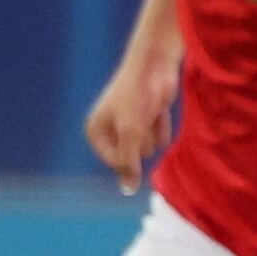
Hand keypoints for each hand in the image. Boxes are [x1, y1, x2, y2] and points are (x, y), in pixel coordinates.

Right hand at [85, 53, 179, 194]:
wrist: (155, 64)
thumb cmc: (137, 96)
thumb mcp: (131, 132)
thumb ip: (129, 162)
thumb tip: (128, 191)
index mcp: (95, 130)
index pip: (116, 162)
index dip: (130, 152)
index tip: (135, 132)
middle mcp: (109, 129)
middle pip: (133, 155)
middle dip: (141, 139)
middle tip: (140, 115)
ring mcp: (129, 124)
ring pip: (147, 147)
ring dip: (151, 131)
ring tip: (148, 109)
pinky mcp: (147, 119)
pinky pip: (158, 136)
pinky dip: (161, 125)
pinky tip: (159, 109)